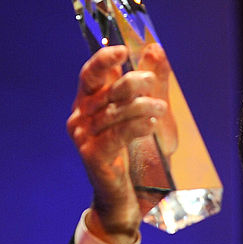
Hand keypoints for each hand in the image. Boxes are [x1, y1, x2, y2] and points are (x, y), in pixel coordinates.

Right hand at [66, 45, 168, 243]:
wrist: (125, 195)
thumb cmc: (135, 153)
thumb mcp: (148, 112)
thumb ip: (150, 82)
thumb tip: (155, 48)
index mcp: (89, 102)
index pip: (91, 74)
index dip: (104, 59)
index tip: (123, 50)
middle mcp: (81, 116)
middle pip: (104, 90)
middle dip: (129, 82)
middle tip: (152, 82)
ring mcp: (84, 136)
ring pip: (112, 112)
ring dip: (140, 106)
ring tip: (161, 107)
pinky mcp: (92, 155)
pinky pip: (115, 135)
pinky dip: (135, 126)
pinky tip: (151, 123)